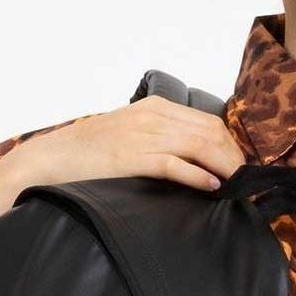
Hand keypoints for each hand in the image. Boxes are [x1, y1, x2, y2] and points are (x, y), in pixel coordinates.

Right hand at [0, 96, 247, 197]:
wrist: (50, 158)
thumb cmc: (89, 152)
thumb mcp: (129, 134)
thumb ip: (159, 139)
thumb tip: (193, 160)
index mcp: (155, 107)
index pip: (208, 122)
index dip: (230, 145)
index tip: (241, 167)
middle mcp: (153, 116)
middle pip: (210, 132)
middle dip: (234, 157)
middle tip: (246, 182)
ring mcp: (143, 136)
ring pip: (200, 146)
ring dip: (225, 167)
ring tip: (238, 186)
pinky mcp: (133, 158)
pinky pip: (176, 164)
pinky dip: (199, 175)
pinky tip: (212, 188)